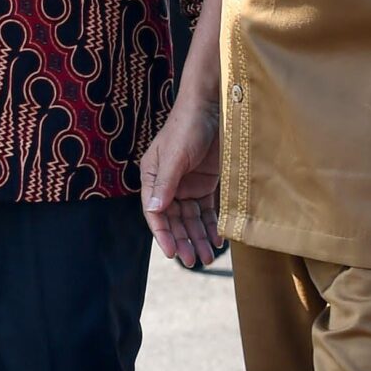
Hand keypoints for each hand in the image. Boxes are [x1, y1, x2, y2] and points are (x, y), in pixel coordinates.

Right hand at [139, 96, 224, 268]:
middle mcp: (168, 183)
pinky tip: (217, 239)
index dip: (162, 233)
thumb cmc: (187, 127)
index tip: (172, 253)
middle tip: (194, 261)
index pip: (154, 211)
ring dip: (198, 237)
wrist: (214, 109)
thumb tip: (154, 210)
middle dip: (183, 240)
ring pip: (191, 218)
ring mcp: (187, 184)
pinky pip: (206, 211)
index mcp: (152, 175)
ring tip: (208, 257)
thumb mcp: (175, 155)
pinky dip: (211, 225)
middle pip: (173, 219)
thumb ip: (165, 183)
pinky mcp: (205, 184)